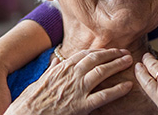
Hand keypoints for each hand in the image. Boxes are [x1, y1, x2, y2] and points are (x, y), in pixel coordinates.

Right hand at [5, 49, 133, 114]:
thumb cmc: (28, 102)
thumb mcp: (39, 81)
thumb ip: (50, 71)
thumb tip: (55, 63)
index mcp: (61, 69)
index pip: (84, 54)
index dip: (98, 51)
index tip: (108, 51)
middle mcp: (71, 75)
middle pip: (96, 59)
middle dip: (112, 54)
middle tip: (124, 52)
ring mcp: (77, 90)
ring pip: (102, 72)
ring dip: (117, 65)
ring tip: (128, 61)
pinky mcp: (81, 106)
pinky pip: (104, 96)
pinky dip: (117, 90)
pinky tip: (127, 86)